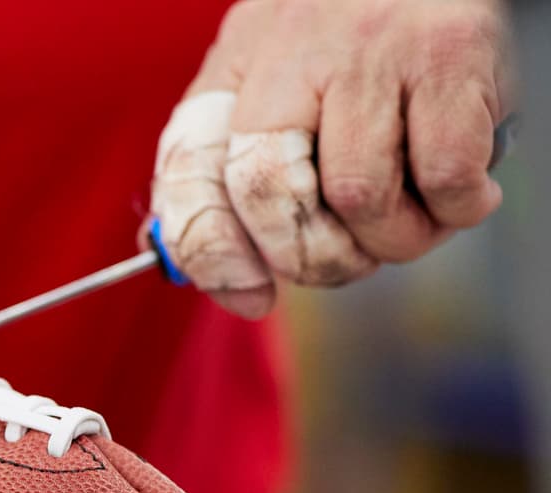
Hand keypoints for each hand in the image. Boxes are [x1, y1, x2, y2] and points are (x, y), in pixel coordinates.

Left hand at [149, 0, 513, 318]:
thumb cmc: (350, 37)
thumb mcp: (268, 77)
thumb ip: (229, 174)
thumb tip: (235, 288)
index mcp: (241, 59)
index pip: (196, 172)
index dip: (214, 252)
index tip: (248, 292)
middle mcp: (297, 47)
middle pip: (273, 195)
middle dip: (312, 258)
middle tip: (347, 257)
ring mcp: (375, 51)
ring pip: (359, 197)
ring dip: (390, 240)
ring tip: (411, 219)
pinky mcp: (452, 56)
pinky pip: (444, 177)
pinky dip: (455, 209)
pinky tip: (459, 194)